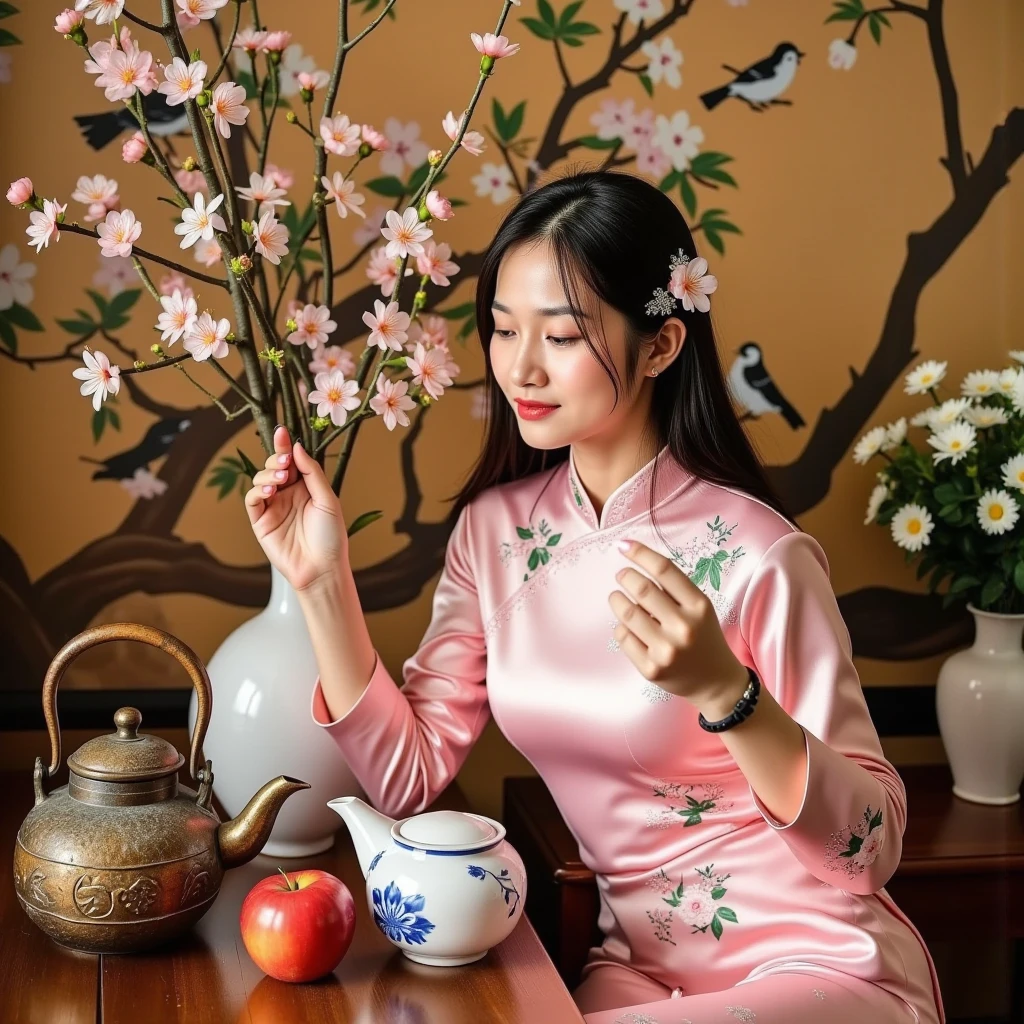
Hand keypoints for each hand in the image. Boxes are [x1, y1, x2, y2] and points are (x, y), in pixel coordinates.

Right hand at [244, 425, 348, 593]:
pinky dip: (256, 490)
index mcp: (306, 487)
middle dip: (277, 457)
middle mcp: (288, 494)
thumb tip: (297, 448)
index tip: (282, 431)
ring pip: (260, 479)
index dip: (285, 445)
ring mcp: (273, 507)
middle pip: (275, 465)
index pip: (293, 461)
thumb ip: (312, 473)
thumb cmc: (331, 537)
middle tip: (285, 461)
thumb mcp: (328, 499)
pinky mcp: (260, 521)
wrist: (322, 568)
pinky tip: (269, 489)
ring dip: (268, 472)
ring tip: (280, 477)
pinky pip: (251, 499)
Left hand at [609, 538, 748, 717]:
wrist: (715, 682)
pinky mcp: (651, 669)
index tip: (623, 545)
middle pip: (642, 589)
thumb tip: (634, 559)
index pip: (664, 570)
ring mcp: (666, 650)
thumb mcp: (699, 607)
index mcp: (698, 606)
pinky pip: (623, 637)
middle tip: (622, 575)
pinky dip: (621, 627)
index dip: (640, 553)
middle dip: (625, 576)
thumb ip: (673, 588)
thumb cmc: (702, 636)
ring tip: (617, 597)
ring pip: (627, 613)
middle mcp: (684, 627)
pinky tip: (628, 626)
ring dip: (616, 600)